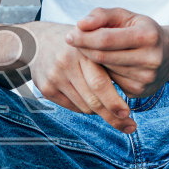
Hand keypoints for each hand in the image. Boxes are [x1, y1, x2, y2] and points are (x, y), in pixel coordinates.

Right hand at [28, 20, 136, 134]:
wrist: (38, 41)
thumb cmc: (77, 46)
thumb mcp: (94, 46)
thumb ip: (110, 63)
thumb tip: (131, 93)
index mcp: (83, 51)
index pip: (100, 83)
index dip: (114, 102)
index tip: (128, 114)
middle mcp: (66, 63)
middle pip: (93, 100)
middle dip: (113, 116)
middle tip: (130, 126)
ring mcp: (54, 77)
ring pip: (85, 107)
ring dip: (99, 111)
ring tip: (107, 105)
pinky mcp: (46, 88)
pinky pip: (73, 107)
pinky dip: (84, 107)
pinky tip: (87, 99)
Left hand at [66, 8, 168, 97]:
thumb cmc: (141, 30)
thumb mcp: (125, 16)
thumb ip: (102, 15)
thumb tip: (80, 24)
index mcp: (148, 36)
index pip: (106, 39)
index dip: (84, 37)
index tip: (69, 35)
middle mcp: (150, 59)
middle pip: (103, 57)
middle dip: (84, 49)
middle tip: (72, 42)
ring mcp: (146, 78)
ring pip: (105, 71)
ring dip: (92, 62)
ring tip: (89, 50)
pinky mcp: (139, 91)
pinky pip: (110, 83)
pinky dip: (102, 74)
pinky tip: (102, 65)